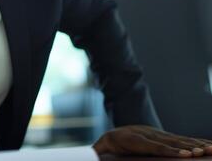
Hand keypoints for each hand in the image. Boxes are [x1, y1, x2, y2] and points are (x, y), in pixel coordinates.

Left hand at [93, 125, 211, 157]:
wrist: (115, 133)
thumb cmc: (109, 145)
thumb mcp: (102, 148)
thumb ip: (97, 151)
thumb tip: (90, 154)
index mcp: (133, 139)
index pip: (153, 145)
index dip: (168, 150)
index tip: (183, 156)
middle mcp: (148, 135)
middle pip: (169, 142)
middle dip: (187, 148)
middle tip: (201, 152)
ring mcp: (157, 135)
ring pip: (178, 140)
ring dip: (195, 145)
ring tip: (209, 150)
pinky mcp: (164, 137)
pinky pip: (181, 140)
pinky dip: (195, 142)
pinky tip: (208, 146)